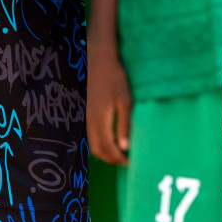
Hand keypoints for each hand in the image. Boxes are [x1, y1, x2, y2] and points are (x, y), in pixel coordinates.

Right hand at [87, 45, 132, 165]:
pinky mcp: (89, 112)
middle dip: (112, 159)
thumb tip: (125, 148)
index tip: (132, 162)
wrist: (100, 60)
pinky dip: (102, 143)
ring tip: (122, 152)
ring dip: (106, 152)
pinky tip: (114, 139)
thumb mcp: (125, 102)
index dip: (119, 159)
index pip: (108, 149)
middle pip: (98, 150)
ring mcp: (88, 117)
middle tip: (127, 161)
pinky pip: (93, 135)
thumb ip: (124, 125)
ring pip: (93, 144)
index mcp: (100, 121)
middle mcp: (91, 122)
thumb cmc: (115, 79)